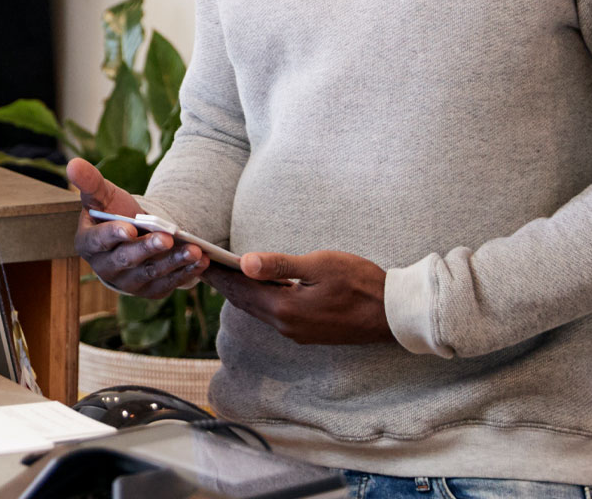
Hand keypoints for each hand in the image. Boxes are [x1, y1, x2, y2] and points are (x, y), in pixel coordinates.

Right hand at [68, 158, 208, 299]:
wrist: (133, 236)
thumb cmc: (114, 213)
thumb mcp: (102, 195)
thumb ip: (89, 181)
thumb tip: (72, 163)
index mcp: (89, 244)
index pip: (98, 241)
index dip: (113, 235)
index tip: (129, 228)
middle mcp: (106, 268)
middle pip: (127, 260)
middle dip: (148, 249)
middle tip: (167, 238)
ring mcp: (128, 282)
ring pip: (151, 273)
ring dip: (174, 262)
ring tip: (194, 250)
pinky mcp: (150, 289)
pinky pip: (168, 283)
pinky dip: (186, 272)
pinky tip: (201, 260)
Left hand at [202, 250, 393, 345]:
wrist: (394, 315)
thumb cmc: (362, 284)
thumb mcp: (320, 265)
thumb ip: (280, 265)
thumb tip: (245, 262)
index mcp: (285, 309)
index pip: (240, 289)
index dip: (217, 273)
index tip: (197, 259)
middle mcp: (286, 326)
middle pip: (244, 301)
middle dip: (222, 282)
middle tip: (201, 264)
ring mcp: (297, 332)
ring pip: (257, 309)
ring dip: (239, 292)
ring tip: (221, 274)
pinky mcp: (307, 332)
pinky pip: (272, 314)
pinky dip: (257, 299)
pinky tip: (256, 288)